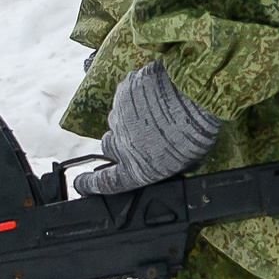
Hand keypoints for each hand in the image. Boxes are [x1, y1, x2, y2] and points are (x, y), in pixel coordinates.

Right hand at [76, 61, 221, 194]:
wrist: (196, 96)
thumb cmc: (198, 131)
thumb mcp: (190, 160)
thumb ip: (172, 166)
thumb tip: (175, 165)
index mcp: (138, 169)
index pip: (105, 182)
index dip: (90, 184)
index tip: (80, 183)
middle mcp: (122, 146)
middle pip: (109, 147)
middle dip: (120, 143)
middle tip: (143, 135)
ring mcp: (119, 119)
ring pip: (117, 121)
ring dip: (130, 119)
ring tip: (156, 113)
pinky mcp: (122, 94)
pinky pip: (124, 98)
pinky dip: (135, 98)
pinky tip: (156, 96)